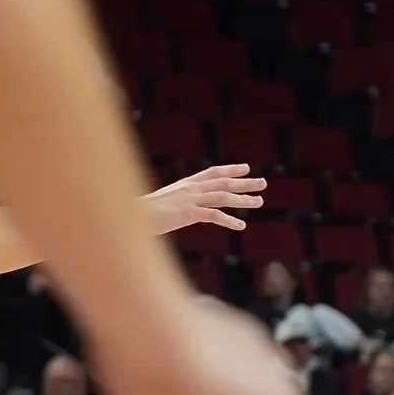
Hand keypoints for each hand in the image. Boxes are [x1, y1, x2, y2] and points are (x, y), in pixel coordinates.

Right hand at [141, 163, 266, 234]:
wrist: (130, 216)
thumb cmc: (143, 213)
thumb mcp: (165, 204)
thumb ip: (179, 203)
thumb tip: (186, 209)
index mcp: (185, 184)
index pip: (213, 173)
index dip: (230, 170)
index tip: (245, 168)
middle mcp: (190, 188)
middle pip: (223, 182)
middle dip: (245, 182)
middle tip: (263, 183)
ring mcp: (189, 200)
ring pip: (223, 196)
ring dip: (243, 199)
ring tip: (259, 201)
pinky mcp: (187, 213)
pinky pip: (214, 215)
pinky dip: (229, 220)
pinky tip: (241, 226)